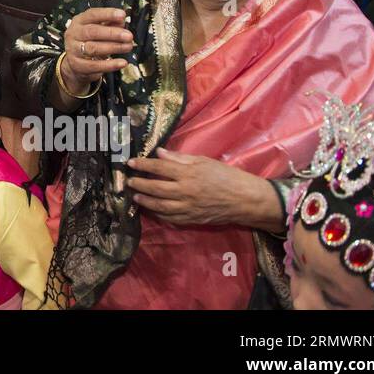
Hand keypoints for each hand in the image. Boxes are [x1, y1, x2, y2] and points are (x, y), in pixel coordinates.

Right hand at [60, 7, 133, 93]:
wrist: (73, 62)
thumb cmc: (88, 41)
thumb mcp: (96, 28)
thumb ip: (109, 23)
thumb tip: (121, 21)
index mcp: (79, 21)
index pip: (92, 14)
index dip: (107, 14)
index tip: (122, 15)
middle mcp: (74, 34)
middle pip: (92, 32)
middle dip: (112, 33)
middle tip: (128, 36)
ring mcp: (73, 50)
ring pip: (93, 48)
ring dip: (113, 47)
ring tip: (127, 47)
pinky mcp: (77, 65)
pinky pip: (94, 65)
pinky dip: (110, 64)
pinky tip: (122, 62)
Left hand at [126, 149, 282, 229]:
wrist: (245, 200)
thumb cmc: (226, 176)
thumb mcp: (204, 161)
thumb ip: (180, 158)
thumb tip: (158, 153)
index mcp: (189, 174)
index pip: (159, 168)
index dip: (143, 165)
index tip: (130, 163)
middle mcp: (185, 191)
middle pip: (155, 188)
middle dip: (139, 184)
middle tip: (129, 181)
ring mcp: (188, 208)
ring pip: (160, 206)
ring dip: (145, 201)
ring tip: (135, 196)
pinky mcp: (192, 219)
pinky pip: (170, 218)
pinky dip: (158, 213)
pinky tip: (151, 209)